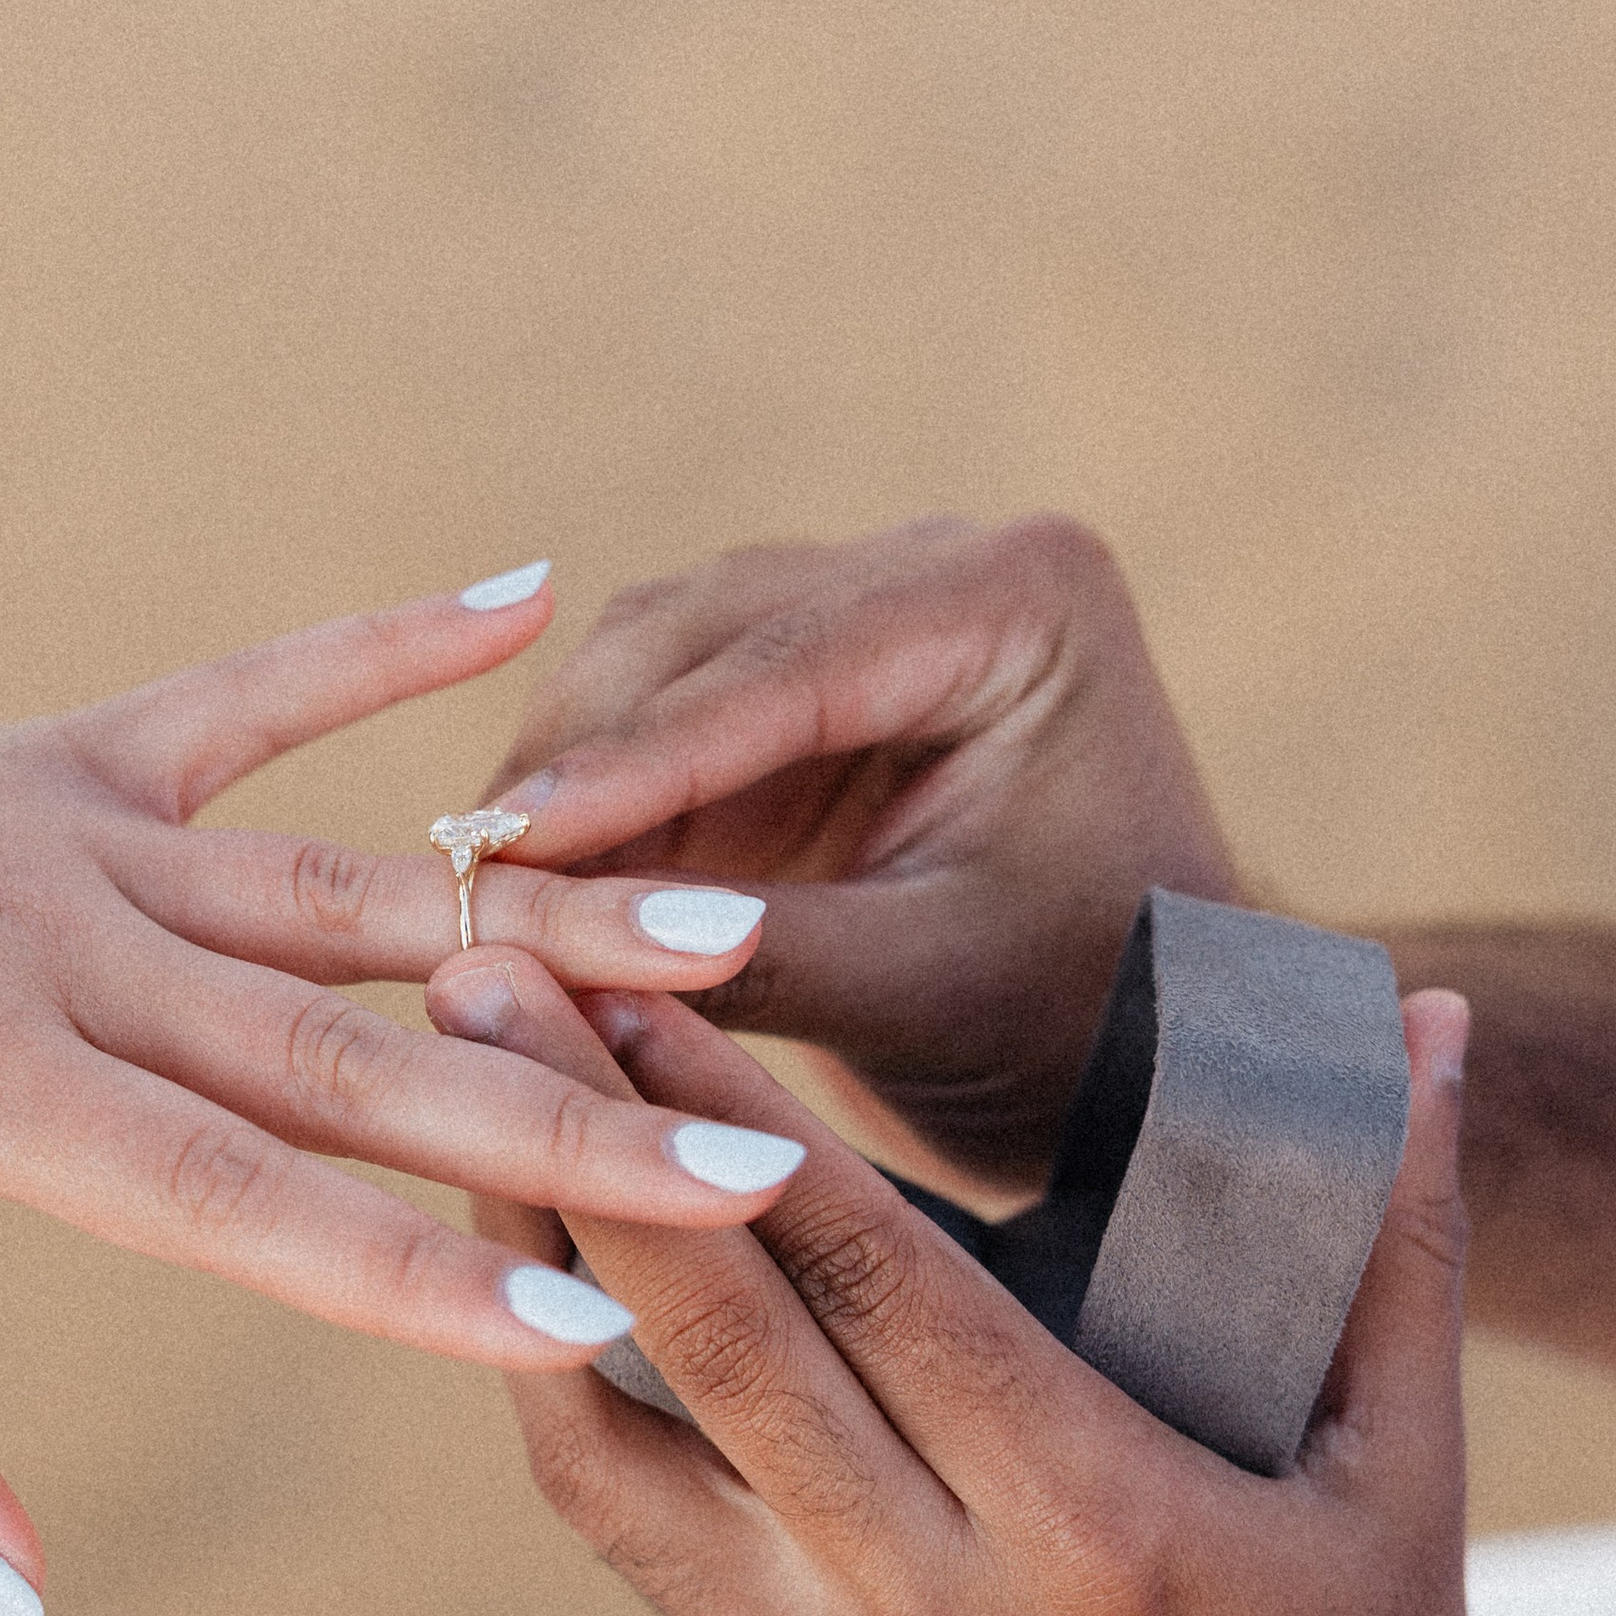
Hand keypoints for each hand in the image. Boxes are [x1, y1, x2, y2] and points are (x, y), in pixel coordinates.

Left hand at [0, 546, 808, 1615]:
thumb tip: (21, 1599)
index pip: (240, 1202)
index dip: (420, 1277)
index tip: (595, 1328)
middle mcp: (63, 952)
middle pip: (351, 1055)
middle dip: (565, 1117)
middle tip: (758, 1164)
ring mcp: (75, 834)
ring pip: (349, 888)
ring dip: (540, 915)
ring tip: (726, 930)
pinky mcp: (62, 753)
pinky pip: (250, 696)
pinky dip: (386, 643)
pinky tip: (532, 585)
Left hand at [427, 948, 1552, 1615]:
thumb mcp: (1409, 1474)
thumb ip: (1403, 1233)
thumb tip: (1432, 1024)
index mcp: (1094, 1517)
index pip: (876, 1281)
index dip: (735, 1128)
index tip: (632, 985)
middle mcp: (940, 1598)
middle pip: (720, 1338)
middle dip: (584, 1145)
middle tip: (482, 978)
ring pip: (629, 1449)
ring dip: (526, 1269)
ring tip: (450, 1115)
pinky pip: (636, 1545)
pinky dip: (563, 1410)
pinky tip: (515, 1294)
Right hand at [481, 515, 1241, 1188]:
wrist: (1155, 1052)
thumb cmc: (1078, 1027)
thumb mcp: (922, 993)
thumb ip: (748, 953)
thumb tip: (541, 953)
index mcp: (1023, 596)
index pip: (793, 663)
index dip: (640, 755)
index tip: (514, 837)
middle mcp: (946, 563)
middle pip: (705, 633)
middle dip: (581, 758)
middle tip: (460, 872)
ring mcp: (870, 604)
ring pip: (659, 657)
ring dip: (568, 773)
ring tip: (473, 889)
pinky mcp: (806, 675)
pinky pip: (661, 712)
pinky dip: (595, 798)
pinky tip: (516, 886)